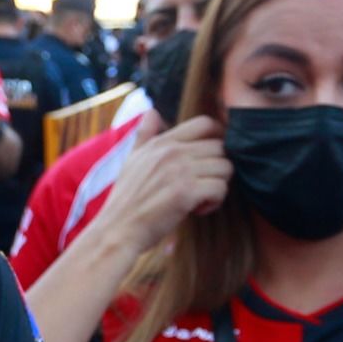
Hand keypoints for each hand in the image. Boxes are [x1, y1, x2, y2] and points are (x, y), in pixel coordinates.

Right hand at [88, 116, 229, 251]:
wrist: (117, 229)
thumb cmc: (127, 199)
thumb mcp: (132, 159)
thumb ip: (145, 134)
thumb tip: (151, 112)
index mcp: (162, 142)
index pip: (205, 124)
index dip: (219, 137)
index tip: (213, 157)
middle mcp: (172, 152)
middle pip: (221, 147)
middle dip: (218, 167)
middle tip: (203, 184)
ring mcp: (179, 171)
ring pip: (225, 168)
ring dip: (218, 185)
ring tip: (200, 198)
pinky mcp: (186, 193)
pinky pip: (220, 188)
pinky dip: (214, 202)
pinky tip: (197, 209)